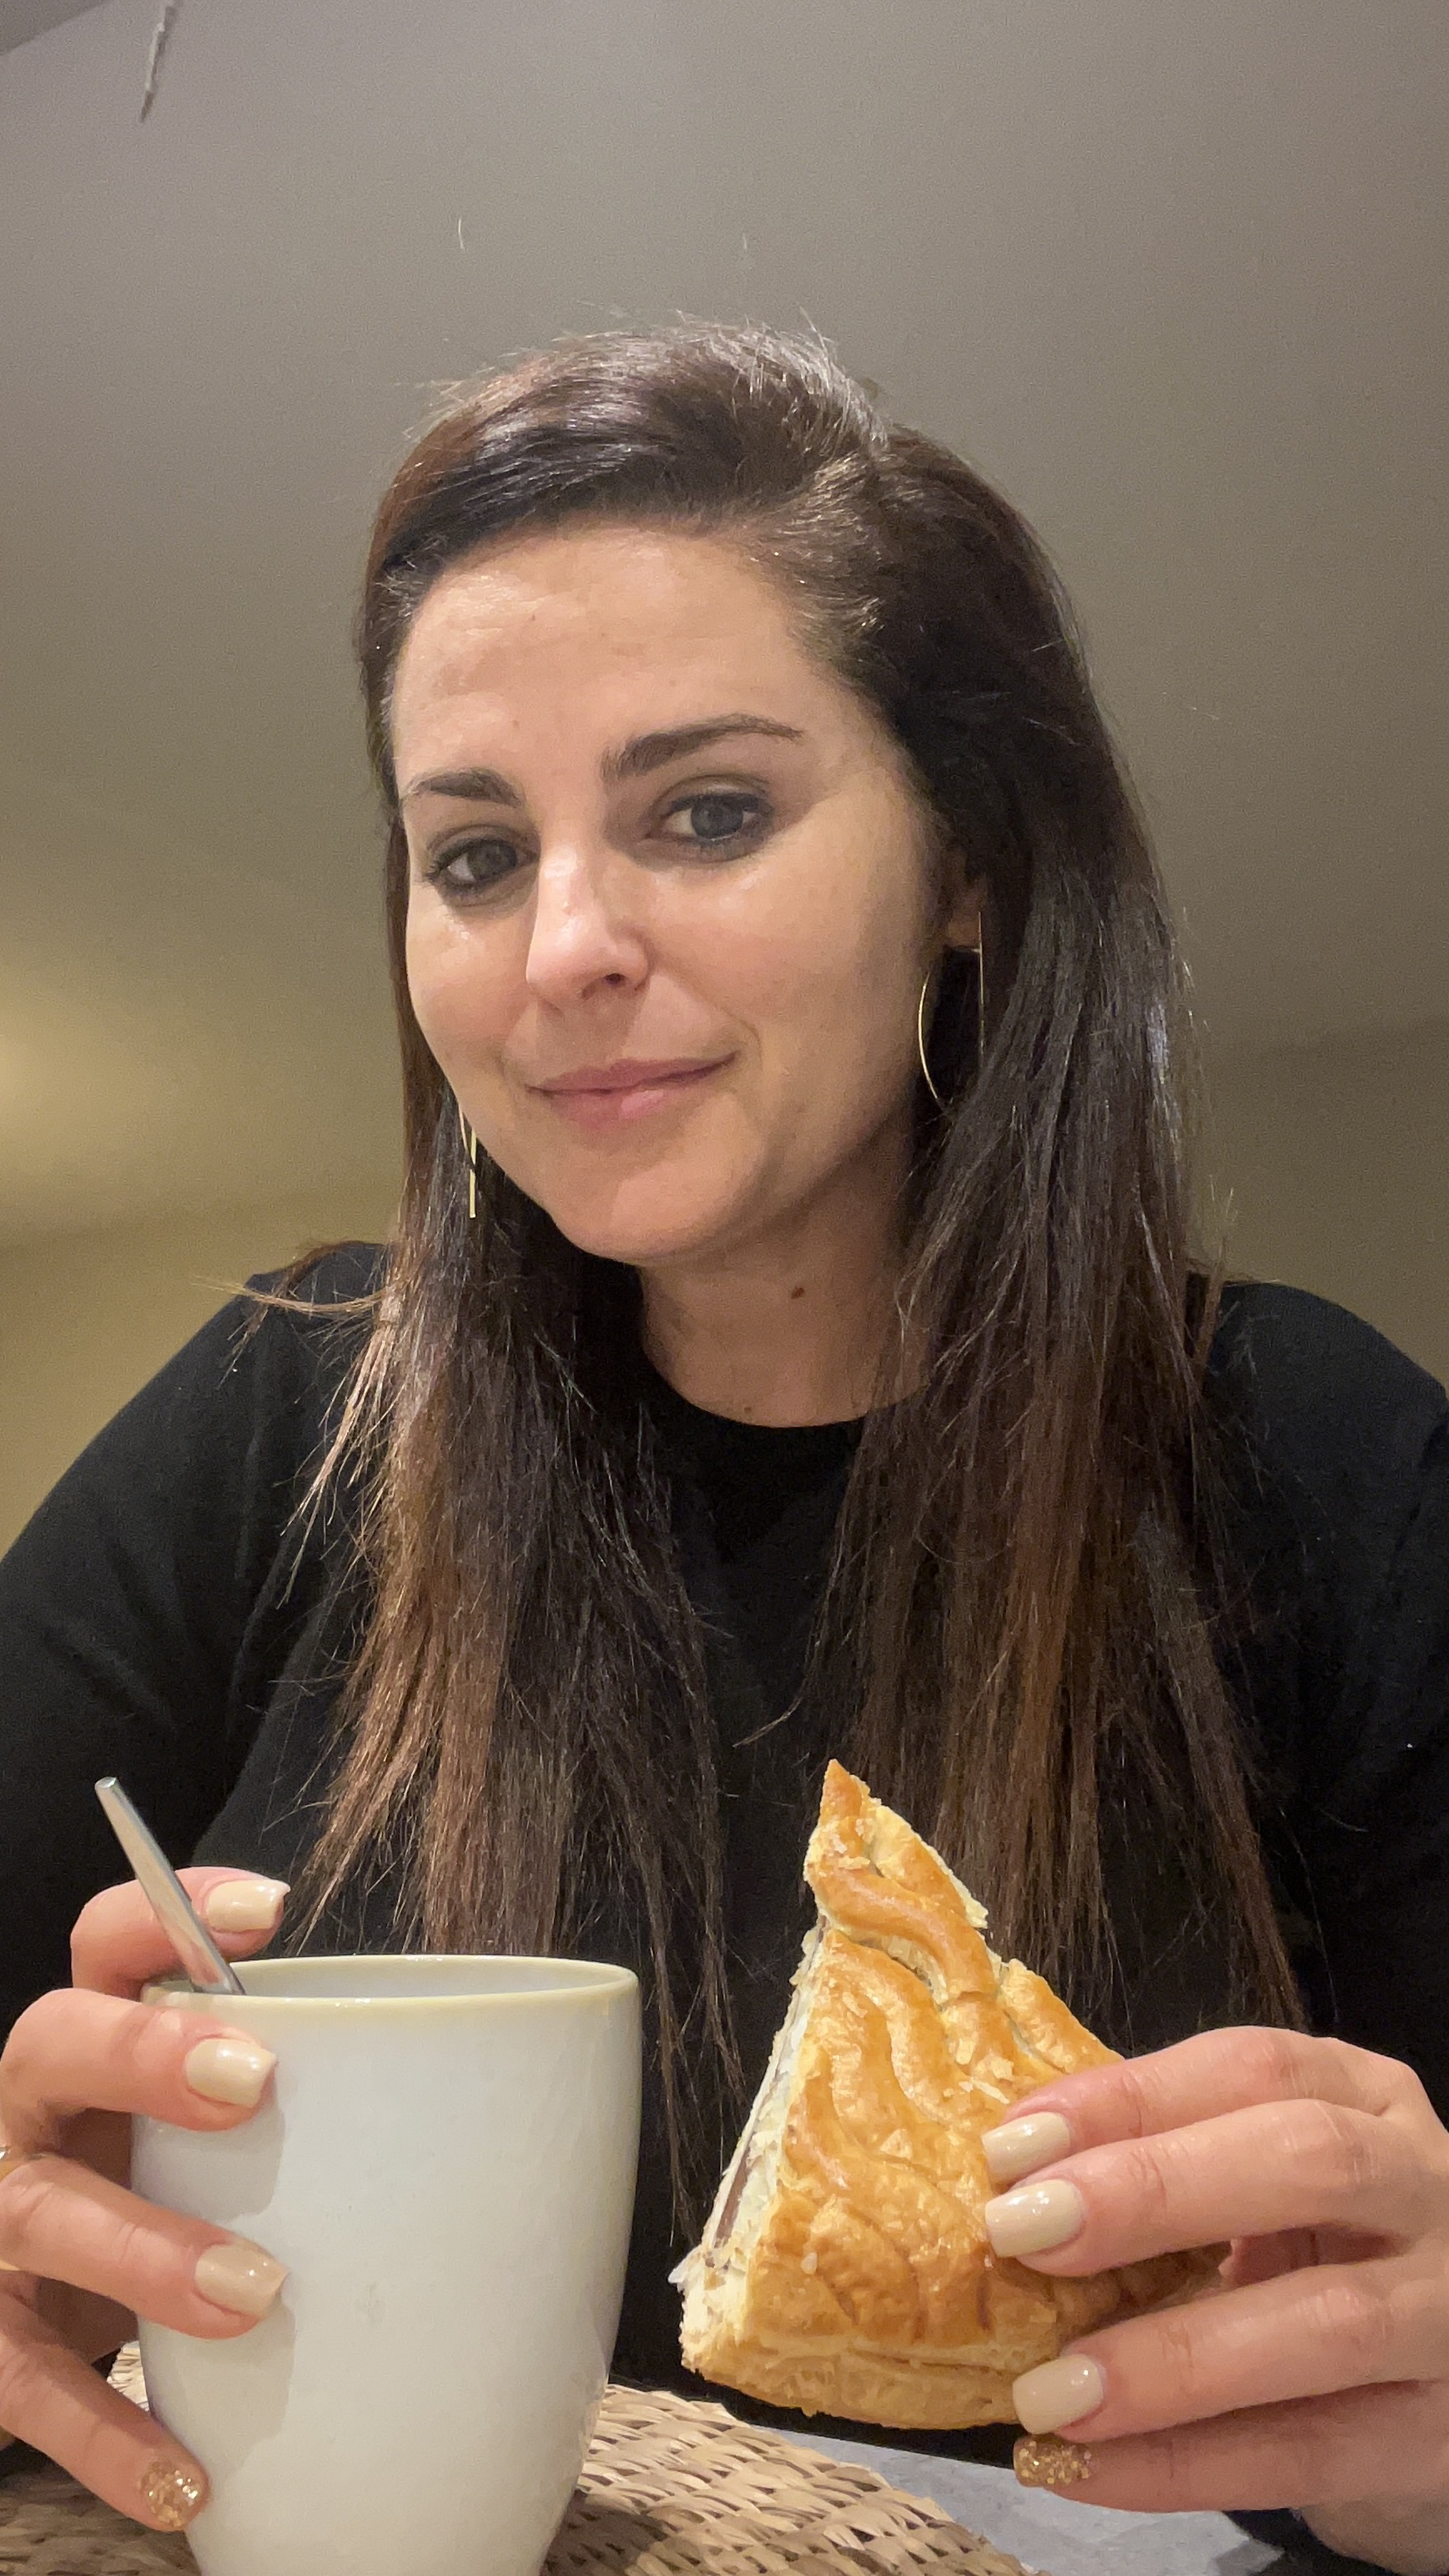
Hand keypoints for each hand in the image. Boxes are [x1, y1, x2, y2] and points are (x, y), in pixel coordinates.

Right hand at [0, 1867, 290, 2532]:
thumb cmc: (168, 2194)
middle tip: (253, 2081)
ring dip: (144, 2251)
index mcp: (97, 2043)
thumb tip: (518, 2103)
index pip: (107, 1941)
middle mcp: (36, 2114)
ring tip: (254, 2293)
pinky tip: (186, 2474)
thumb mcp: (213, 2133)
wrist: (34, 2321)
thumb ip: (313, 2105)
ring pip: (39, 2213)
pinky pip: (29, 2386)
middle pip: (52, 2042)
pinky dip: (108, 2435)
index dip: (171, 1907)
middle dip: (145, 2054)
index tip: (268, 1911)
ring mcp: (0, 2219)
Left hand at [979, 2027, 1448, 2574]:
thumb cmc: (1319, 2260)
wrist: (1430, 2394)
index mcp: (1366, 2098)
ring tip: (1050, 2392)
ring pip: (1329, 2321)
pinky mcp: (1443, 2436)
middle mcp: (1427, 2187)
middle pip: (1310, 2162)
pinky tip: (1088, 2469)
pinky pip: (1314, 2452)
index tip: (1012, 2145)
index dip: (1133, 2097)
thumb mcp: (1260, 2191)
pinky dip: (1190, 2465)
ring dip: (1174, 2359)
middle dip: (1156, 2190)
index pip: (1254, 2068)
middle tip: (1024, 2232)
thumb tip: (1008, 2183)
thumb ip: (1165, 2170)